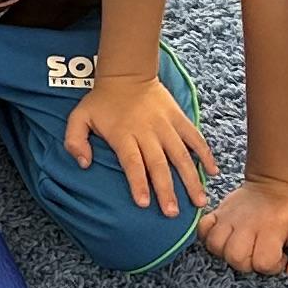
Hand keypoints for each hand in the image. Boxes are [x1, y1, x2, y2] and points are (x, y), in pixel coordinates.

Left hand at [65, 74, 216, 219]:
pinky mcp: (179, 118)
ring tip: (199, 201)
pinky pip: (195, 138)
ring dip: (191, 179)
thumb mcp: (79, 117)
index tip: (144, 203)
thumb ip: (75, 141)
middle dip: (167, 190)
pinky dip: (205, 154)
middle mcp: (148, 132)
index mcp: (124, 135)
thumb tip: (83, 164)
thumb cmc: (101, 101)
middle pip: (159, 164)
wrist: (127, 73)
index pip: (133, 163)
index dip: (138, 182)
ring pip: (181, 155)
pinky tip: (213, 172)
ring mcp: (166, 126)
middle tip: (173, 213)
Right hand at [200, 178, 287, 278]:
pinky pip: (202, 230)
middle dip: (249, 263)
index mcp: (272, 228)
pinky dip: (209, 238)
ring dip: (228, 253)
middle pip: (236, 258)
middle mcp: (247, 223)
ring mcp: (229, 218)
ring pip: (216, 246)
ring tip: (244, 247)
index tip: (280, 254)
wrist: (275, 184)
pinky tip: (226, 238)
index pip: (263, 263)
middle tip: (260, 252)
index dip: (273, 265)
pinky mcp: (217, 213)